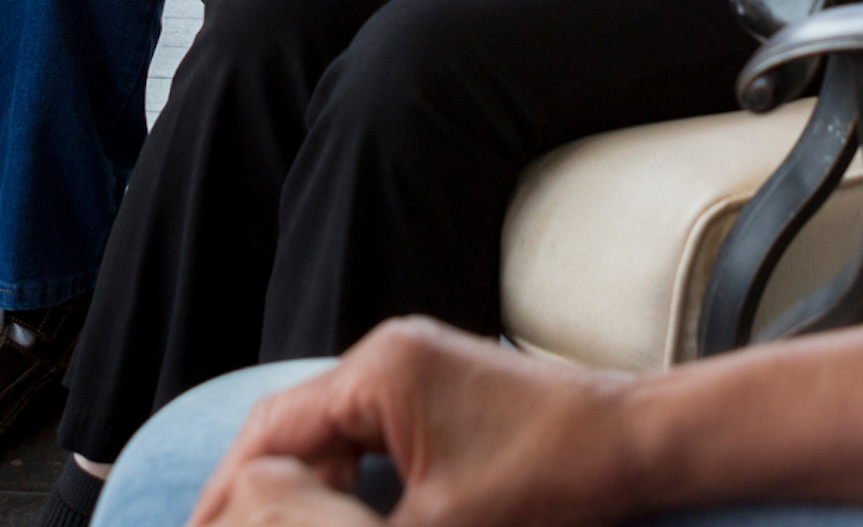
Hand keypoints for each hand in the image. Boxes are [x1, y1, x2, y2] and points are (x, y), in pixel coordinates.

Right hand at [190, 318, 643, 526]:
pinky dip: (338, 473)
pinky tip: (331, 515)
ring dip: (296, 482)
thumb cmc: (549, 479)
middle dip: (250, 483)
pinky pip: (364, 428)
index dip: (229, 488)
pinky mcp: (438, 388)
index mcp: (376, 370)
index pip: (274, 430)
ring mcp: (414, 365)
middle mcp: (387, 352)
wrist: (633, 442)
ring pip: (327, 427)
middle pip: (291, 421)